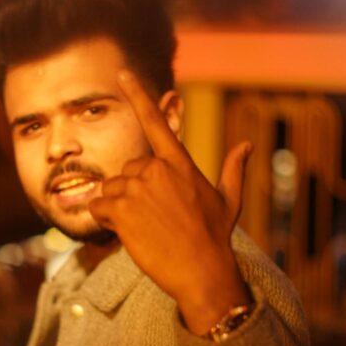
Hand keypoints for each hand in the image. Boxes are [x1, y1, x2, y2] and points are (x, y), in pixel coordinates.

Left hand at [89, 70, 252, 334]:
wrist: (202, 272)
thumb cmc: (215, 238)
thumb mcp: (229, 200)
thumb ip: (233, 169)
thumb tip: (247, 145)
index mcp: (180, 163)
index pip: (155, 123)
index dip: (138, 95)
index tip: (121, 74)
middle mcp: (157, 170)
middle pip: (127, 170)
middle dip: (132, 191)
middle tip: (152, 218)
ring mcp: (137, 188)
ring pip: (110, 188)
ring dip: (117, 206)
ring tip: (142, 228)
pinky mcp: (121, 209)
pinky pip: (98, 206)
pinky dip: (104, 219)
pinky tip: (125, 233)